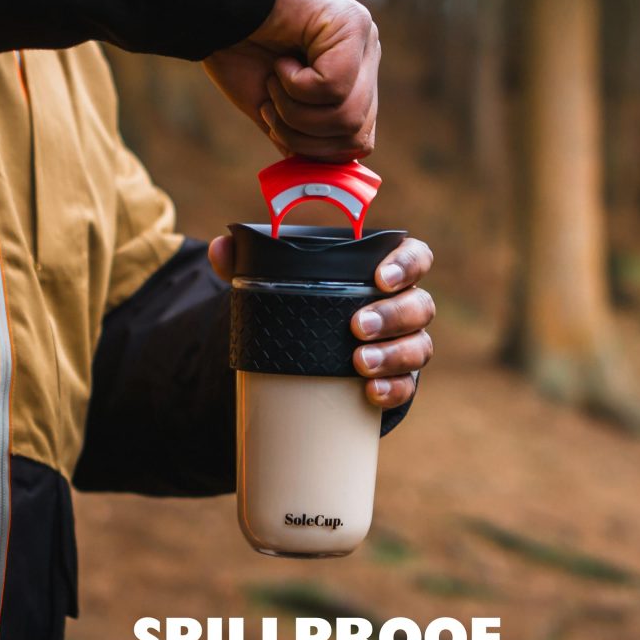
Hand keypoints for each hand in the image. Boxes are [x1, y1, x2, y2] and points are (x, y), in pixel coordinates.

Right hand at [203, 0, 379, 161]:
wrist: (214, 8)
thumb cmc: (238, 54)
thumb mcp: (275, 112)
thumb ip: (303, 141)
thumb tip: (320, 178)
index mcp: (352, 83)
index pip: (358, 143)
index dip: (317, 151)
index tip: (278, 127)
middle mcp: (366, 60)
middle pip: (356, 136)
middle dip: (304, 136)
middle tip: (272, 106)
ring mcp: (363, 42)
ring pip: (347, 116)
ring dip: (296, 112)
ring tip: (274, 82)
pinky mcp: (352, 26)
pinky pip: (333, 88)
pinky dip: (296, 87)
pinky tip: (282, 61)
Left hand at [209, 236, 434, 408]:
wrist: (313, 350)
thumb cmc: (308, 302)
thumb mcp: (281, 281)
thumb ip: (250, 261)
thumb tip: (220, 247)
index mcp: (386, 271)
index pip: (416, 257)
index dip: (407, 264)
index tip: (380, 276)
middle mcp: (404, 305)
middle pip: (419, 305)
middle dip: (391, 315)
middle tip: (355, 326)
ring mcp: (405, 344)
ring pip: (419, 346)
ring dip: (394, 355)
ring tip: (359, 363)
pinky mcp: (398, 378)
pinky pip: (407, 386)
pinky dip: (393, 389)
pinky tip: (371, 392)